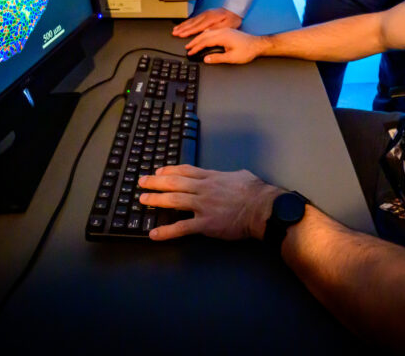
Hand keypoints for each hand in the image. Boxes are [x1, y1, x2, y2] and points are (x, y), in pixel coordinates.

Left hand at [138, 164, 282, 240]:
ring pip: (174, 200)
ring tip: (143, 199)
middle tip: (142, 182)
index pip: (185, 171)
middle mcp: (203, 189)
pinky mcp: (205, 224)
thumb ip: (228, 176)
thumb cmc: (256, 192)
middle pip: (174, 183)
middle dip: (155, 181)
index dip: (169, 170)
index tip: (158, 171)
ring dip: (156, 199)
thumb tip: (230, 177)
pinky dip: (167, 231)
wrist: (262, 208)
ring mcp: (203, 206)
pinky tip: (154, 234)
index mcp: (212, 177)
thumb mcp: (240, 176)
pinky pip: (182, 227)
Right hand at [172, 7, 242, 37]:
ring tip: (175, 30)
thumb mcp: (228, 26)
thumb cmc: (233, 19)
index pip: (197, 27)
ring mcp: (205, 14)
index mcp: (211, 19)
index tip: (181, 36)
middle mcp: (206, 16)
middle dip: (182, 29)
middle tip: (174, 33)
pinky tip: (183, 25)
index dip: (188, 32)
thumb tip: (204, 32)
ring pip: (191, 21)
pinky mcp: (205, 14)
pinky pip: (194, 19)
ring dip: (183, 25)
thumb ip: (216, 29)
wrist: (236, 9)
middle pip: (192, 23)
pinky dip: (187, 22)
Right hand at [184, 28, 267, 64]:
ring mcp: (224, 30)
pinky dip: (204, 35)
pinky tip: (202, 37)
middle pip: (204, 35)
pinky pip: (212, 31)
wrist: (257, 44)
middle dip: (194, 41)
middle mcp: (222, 31)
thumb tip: (206, 59)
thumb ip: (218, 58)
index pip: (205, 41)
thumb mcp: (232, 58)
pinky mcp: (226, 31)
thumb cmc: (247, 51)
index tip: (190, 52)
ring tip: (192, 43)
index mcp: (223, 36)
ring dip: (198, 37)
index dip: (196, 47)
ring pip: (207, 32)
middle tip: (187, 48)